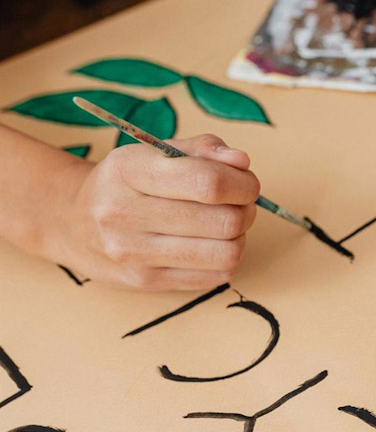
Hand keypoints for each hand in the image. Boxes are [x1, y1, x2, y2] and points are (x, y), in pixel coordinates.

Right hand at [47, 134, 259, 289]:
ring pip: (226, 254)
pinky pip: (215, 276)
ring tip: (228, 225)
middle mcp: (125, 213)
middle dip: (246, 210)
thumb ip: (203, 150)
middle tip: (241, 204)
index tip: (248, 183)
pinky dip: (225, 259)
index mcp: (129, 170)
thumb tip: (242, 162)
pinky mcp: (145, 281)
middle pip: (224, 222)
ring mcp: (133, 253)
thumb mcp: (156, 152)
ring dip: (239, 237)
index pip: (208, 183)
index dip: (243, 184)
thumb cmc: (128, 182)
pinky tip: (211, 245)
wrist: (72, 222)